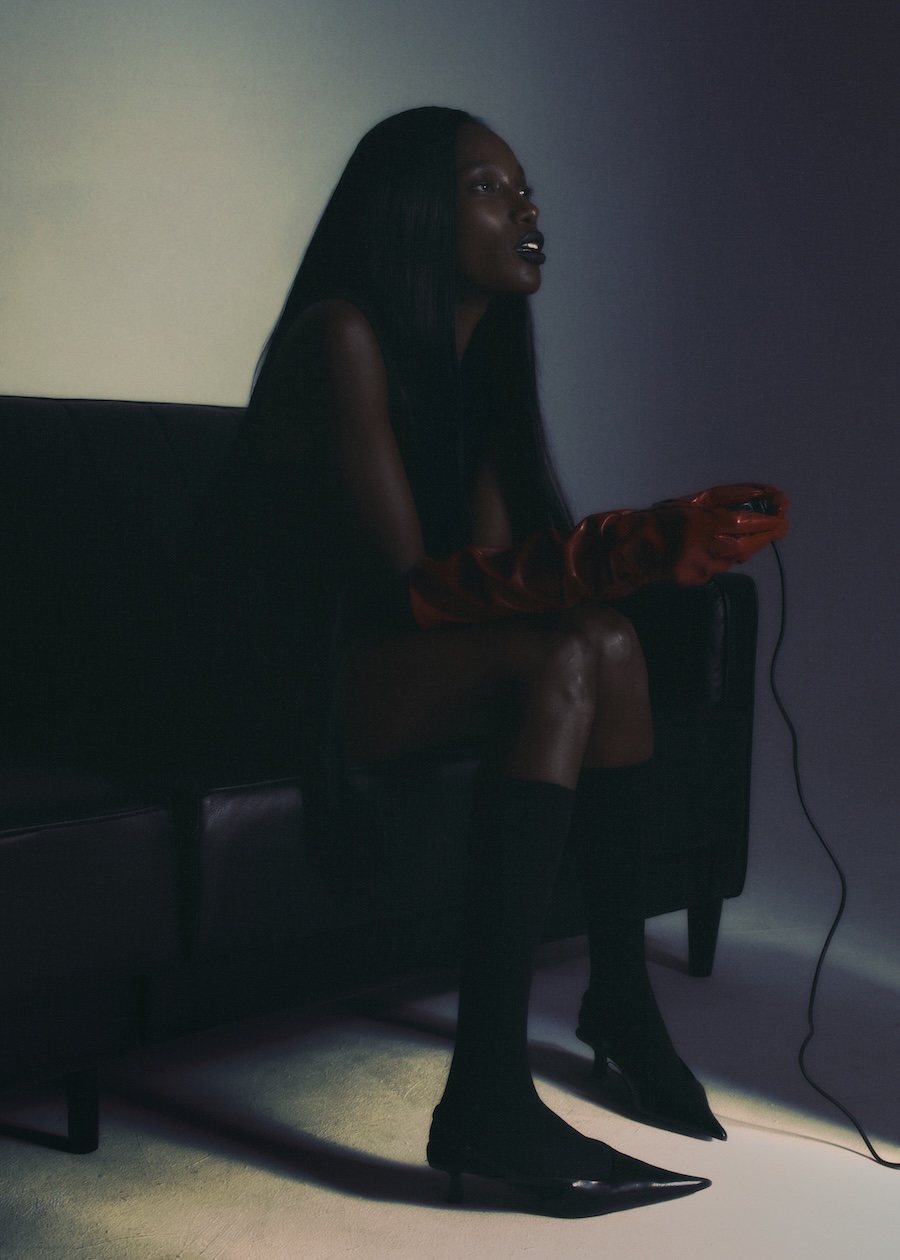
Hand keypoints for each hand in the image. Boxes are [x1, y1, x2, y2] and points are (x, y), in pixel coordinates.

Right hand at [654, 483, 788, 580]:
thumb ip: (730, 497)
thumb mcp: (697, 500)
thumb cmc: (664, 518)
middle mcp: (713, 549)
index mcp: (711, 525)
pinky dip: (725, 555)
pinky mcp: (702, 579)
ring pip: (738, 557)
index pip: (752, 524)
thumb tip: (761, 494)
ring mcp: (708, 567)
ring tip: (750, 534)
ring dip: (747, 545)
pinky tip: (716, 548)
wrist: (636, 549)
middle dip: (768, 535)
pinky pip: (722, 565)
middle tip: (779, 526)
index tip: (784, 517)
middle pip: (752, 545)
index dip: (771, 521)